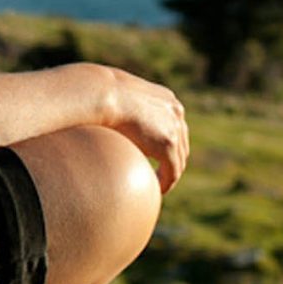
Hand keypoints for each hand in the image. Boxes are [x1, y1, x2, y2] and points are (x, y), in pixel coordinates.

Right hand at [98, 65, 188, 192]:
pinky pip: (173, 171)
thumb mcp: (120, 99)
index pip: (174, 126)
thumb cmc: (101, 94)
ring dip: (170, 173)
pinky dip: (166, 182)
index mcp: (166, 99)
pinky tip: (158, 189)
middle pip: (181, 144)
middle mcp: (176, 112)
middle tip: (160, 174)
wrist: (103, 94)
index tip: (157, 156)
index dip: (168, 144)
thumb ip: (125, 108)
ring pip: (179, 159)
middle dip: (173, 160)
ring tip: (158, 184)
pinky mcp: (168, 144)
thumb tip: (111, 114)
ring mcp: (174, 127)